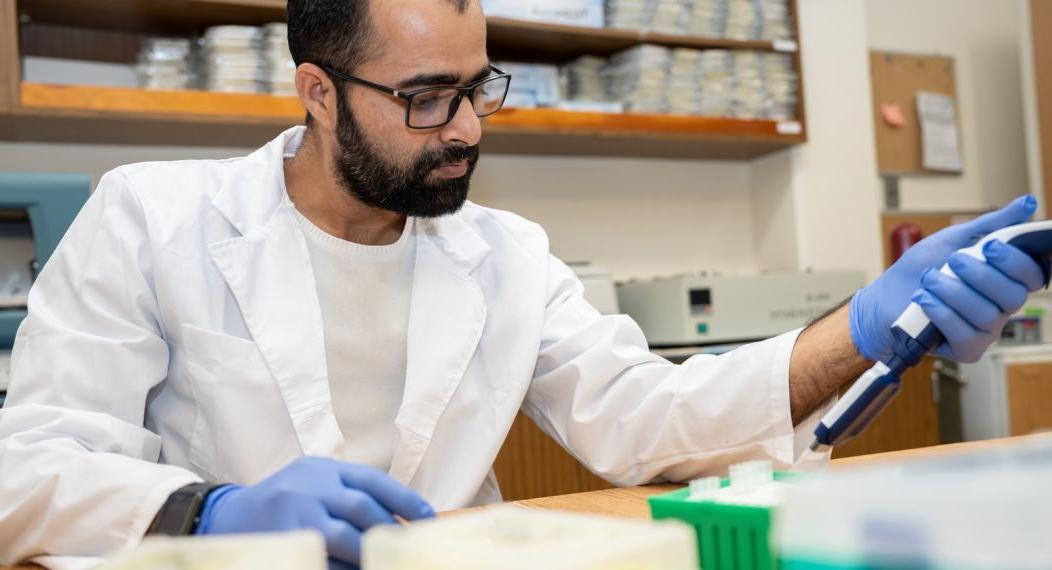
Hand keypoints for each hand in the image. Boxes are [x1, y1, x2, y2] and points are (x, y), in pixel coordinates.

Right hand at [195, 457, 434, 568]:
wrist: (228, 517)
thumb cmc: (285, 501)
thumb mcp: (315, 481)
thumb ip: (351, 492)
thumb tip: (401, 518)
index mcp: (324, 469)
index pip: (373, 480)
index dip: (405, 499)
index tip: (428, 518)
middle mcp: (310, 487)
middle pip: (362, 508)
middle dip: (389, 529)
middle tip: (408, 547)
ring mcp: (295, 516)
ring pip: (344, 537)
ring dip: (370, 554)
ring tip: (386, 561)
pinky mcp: (286, 543)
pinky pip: (322, 560)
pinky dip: (343, 568)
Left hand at [851, 195, 1047, 362]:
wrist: (883, 299)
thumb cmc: (919, 270)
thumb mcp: (953, 240)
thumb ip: (991, 225)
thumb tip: (1027, 203)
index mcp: (1003, 279)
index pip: (1032, 274)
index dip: (1017, 261)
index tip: (990, 246)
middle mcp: (1000, 306)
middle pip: (1013, 295)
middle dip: (980, 275)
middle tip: (953, 261)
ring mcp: (986, 330)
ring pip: (986, 314)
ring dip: (952, 292)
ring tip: (928, 280)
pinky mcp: (967, 349)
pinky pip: (967, 335)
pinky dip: (943, 313)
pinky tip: (925, 301)